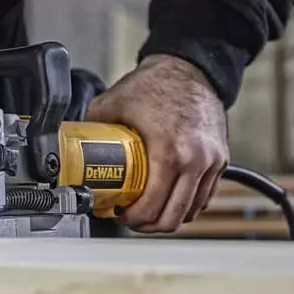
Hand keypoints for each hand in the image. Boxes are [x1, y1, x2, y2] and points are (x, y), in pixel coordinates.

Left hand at [83, 55, 228, 232]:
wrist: (189, 68)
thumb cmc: (156, 84)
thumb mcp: (112, 105)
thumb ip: (91, 130)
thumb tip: (72, 148)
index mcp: (169, 152)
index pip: (151, 207)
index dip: (132, 219)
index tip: (120, 213)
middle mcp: (196, 161)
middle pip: (173, 218)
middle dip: (148, 225)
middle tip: (132, 219)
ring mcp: (212, 162)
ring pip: (192, 211)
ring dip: (169, 217)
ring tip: (150, 210)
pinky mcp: (221, 160)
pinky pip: (206, 196)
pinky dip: (188, 204)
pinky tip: (170, 199)